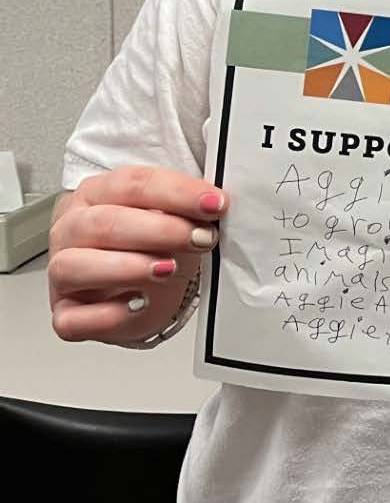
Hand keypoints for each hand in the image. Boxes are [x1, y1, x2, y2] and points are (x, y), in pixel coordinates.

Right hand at [49, 166, 226, 344]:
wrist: (139, 289)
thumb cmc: (152, 246)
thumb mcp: (172, 218)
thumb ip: (187, 209)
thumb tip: (216, 203)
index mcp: (98, 193)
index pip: (132, 184)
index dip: (176, 193)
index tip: (213, 204)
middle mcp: (72, 229)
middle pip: (104, 223)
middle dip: (159, 230)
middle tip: (199, 238)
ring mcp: (61, 273)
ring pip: (73, 266)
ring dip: (126, 267)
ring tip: (168, 269)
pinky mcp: (66, 313)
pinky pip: (72, 318)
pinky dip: (107, 314)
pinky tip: (139, 305)